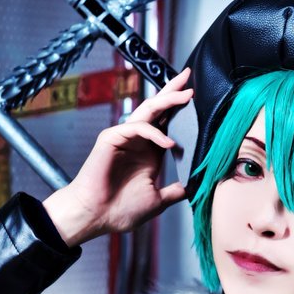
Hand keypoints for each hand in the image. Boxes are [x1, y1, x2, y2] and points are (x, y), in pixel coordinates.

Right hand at [43, 68, 192, 246]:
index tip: (197, 97)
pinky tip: (169, 142)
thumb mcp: (158, 200)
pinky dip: (155, 132)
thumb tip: (194, 188)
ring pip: (148, 111)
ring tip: (187, 94)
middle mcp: (138, 141)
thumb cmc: (120, 210)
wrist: (96, 217)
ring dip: (168, 100)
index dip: (180, 108)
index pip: (168, 122)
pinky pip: (137, 128)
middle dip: (173, 91)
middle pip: (158, 109)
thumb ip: (175, 191)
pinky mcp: (111, 138)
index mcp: (150, 151)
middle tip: (189, 75)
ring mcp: (124, 137)